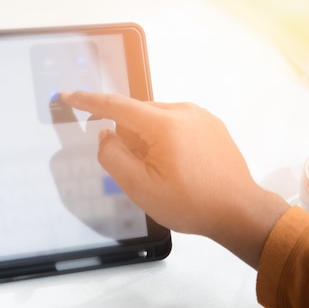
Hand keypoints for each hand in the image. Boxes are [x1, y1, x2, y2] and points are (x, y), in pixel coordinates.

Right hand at [61, 91, 289, 267]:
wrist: (239, 212)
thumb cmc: (191, 203)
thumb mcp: (140, 187)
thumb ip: (113, 157)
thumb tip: (105, 136)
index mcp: (164, 124)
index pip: (116, 105)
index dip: (88, 101)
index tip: (69, 95)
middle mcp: (184, 111)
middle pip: (136, 115)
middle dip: (129, 139)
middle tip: (142, 172)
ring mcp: (201, 117)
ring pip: (155, 120)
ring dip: (148, 141)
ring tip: (165, 174)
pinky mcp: (211, 126)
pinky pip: (175, 125)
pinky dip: (166, 141)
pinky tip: (178, 167)